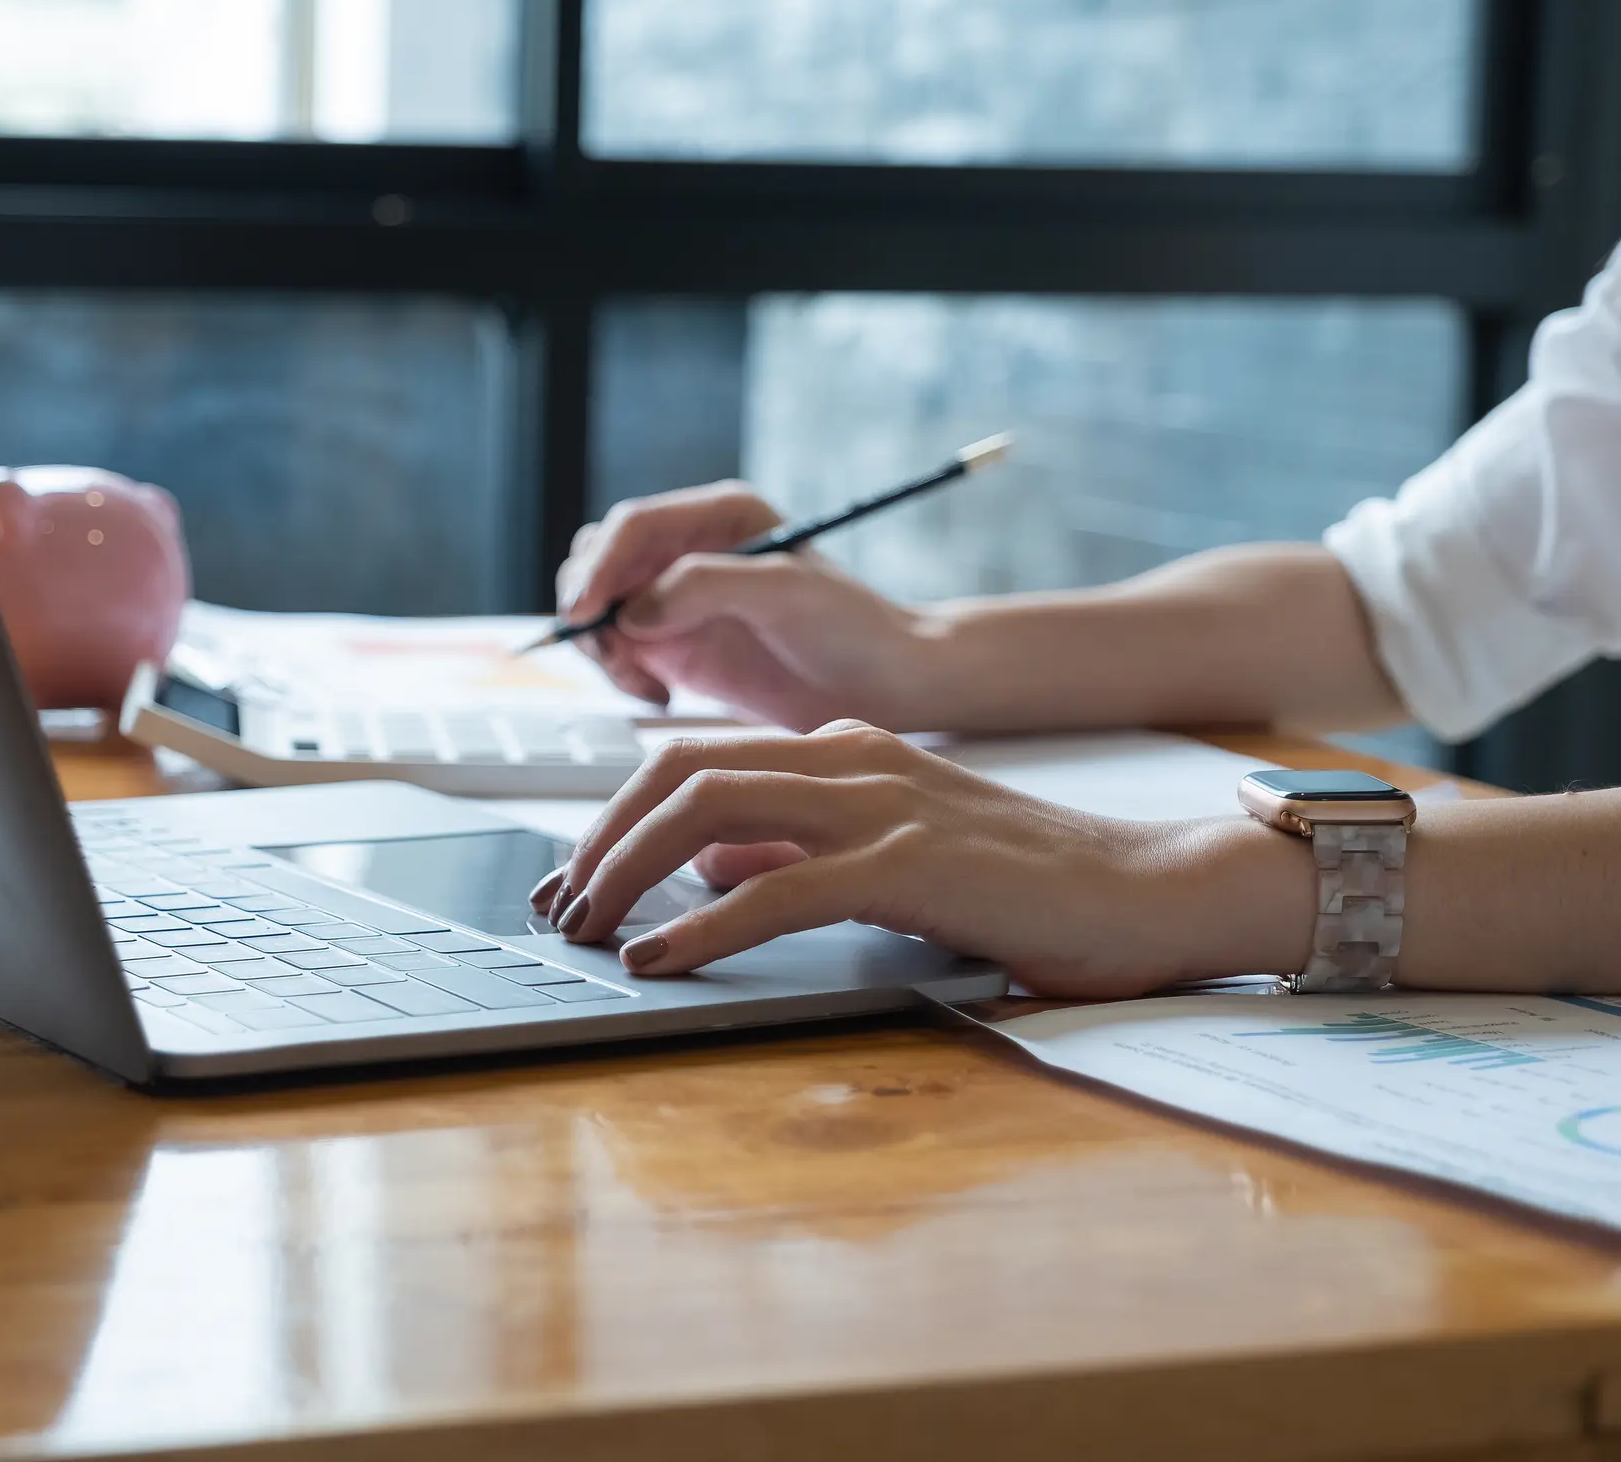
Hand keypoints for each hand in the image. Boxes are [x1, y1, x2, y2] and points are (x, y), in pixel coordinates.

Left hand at [527, 722, 1303, 996]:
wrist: (1152, 889)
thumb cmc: (1026, 885)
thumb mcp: (889, 855)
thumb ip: (800, 848)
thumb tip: (708, 868)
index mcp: (841, 751)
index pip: (693, 759)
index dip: (615, 814)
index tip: (573, 875)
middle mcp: (850, 759)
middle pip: (678, 772)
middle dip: (599, 838)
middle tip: (558, 906)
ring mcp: (879, 804)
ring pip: (708, 813)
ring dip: (628, 872)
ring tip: (588, 930)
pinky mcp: (908, 863)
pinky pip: (775, 886)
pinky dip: (701, 924)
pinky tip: (662, 959)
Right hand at [556, 481, 940, 728]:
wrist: (884, 685)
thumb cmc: (851, 628)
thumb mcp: (785, 592)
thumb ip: (705, 586)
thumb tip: (630, 612)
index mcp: (718, 514)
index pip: (632, 526)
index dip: (598, 566)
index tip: (583, 613)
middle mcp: (688, 548)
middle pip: (599, 561)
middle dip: (592, 608)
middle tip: (615, 658)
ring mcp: (676, 597)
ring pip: (599, 608)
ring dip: (604, 648)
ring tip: (647, 685)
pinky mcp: (673, 643)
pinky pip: (617, 650)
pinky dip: (621, 674)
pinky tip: (660, 695)